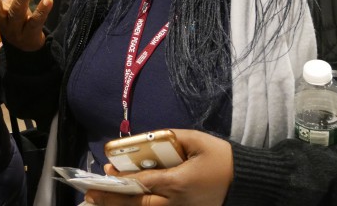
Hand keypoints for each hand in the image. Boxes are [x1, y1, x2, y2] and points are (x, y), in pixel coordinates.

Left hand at [85, 129, 232, 205]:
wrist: (245, 180)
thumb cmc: (221, 157)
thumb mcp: (196, 139)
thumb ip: (169, 137)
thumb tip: (146, 139)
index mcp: (178, 182)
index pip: (142, 183)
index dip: (121, 180)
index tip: (105, 173)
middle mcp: (176, 201)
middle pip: (138, 204)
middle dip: (113, 200)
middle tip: (91, 194)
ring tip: (100, 202)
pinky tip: (124, 203)